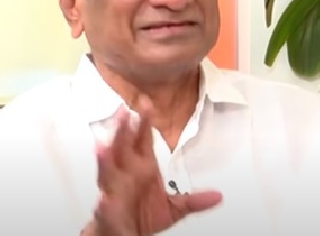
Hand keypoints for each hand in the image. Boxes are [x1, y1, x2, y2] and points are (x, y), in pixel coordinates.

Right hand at [84, 97, 221, 235]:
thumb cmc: (142, 215)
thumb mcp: (174, 208)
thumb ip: (194, 201)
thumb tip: (217, 196)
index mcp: (143, 167)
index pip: (142, 139)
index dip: (143, 122)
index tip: (147, 104)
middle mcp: (127, 172)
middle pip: (124, 145)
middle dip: (123, 128)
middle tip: (124, 112)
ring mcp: (115, 186)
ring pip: (109, 165)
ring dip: (107, 153)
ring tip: (107, 140)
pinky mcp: (108, 205)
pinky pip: (104, 197)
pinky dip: (103, 190)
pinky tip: (102, 182)